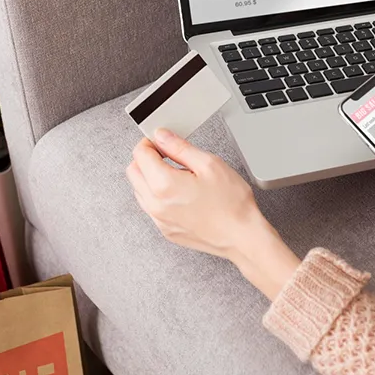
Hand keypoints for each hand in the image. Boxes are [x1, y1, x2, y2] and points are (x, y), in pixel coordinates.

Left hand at [128, 129, 299, 298]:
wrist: (241, 237)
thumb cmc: (231, 204)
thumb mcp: (209, 164)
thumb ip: (180, 147)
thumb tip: (162, 137)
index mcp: (163, 184)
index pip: (140, 154)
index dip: (150, 142)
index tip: (162, 141)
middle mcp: (156, 204)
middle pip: (133, 172)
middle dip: (146, 159)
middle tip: (167, 155)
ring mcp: (159, 220)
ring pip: (139, 190)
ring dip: (150, 178)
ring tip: (177, 175)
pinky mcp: (166, 230)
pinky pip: (151, 207)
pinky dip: (158, 196)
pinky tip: (180, 193)